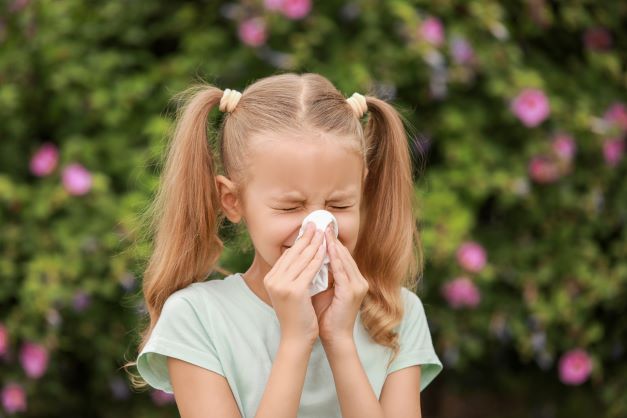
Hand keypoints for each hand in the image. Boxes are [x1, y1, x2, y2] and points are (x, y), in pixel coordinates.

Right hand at [264, 222, 326, 345]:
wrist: (296, 338)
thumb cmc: (297, 315)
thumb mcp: (290, 291)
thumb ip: (292, 274)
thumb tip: (301, 254)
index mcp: (270, 278)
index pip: (287, 254)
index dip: (299, 241)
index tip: (309, 229)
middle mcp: (272, 279)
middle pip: (293, 253)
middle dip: (307, 237)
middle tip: (317, 224)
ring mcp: (282, 285)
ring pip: (303, 259)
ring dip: (315, 244)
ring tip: (324, 233)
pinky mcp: (294, 290)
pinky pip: (310, 269)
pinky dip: (320, 258)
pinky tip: (327, 250)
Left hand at [313, 225, 368, 345]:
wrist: (334, 338)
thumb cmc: (325, 316)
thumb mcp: (322, 290)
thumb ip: (318, 275)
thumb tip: (304, 259)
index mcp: (353, 280)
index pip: (341, 256)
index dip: (330, 242)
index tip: (319, 230)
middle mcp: (359, 281)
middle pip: (344, 254)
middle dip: (331, 239)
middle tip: (321, 224)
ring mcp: (358, 286)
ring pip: (344, 259)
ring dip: (332, 245)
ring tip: (322, 232)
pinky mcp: (352, 292)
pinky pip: (341, 271)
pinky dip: (334, 259)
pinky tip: (326, 249)